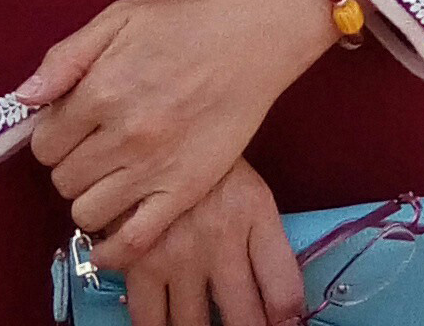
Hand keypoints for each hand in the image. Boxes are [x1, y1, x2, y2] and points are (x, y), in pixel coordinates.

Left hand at [25, 0, 336, 260]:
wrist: (252, 37)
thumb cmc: (185, 22)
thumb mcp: (119, 18)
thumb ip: (65, 57)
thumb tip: (23, 98)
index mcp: (101, 91)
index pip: (43, 143)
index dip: (53, 135)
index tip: (72, 125)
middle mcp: (122, 135)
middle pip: (62, 179)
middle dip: (71, 163)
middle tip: (95, 145)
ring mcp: (153, 168)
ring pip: (86, 212)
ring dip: (91, 196)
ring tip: (111, 173)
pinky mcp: (184, 191)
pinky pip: (132, 240)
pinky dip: (114, 245)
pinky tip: (115, 226)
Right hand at [100, 160, 305, 325]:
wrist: (147, 119)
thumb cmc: (200, 151)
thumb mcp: (244, 184)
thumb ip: (265, 240)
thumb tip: (282, 306)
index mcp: (254, 212)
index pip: (284, 292)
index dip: (286, 320)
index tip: (282, 324)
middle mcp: (220, 240)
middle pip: (244, 321)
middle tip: (242, 321)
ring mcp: (177, 254)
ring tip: (202, 318)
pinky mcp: (137, 261)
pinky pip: (148, 321)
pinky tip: (164, 318)